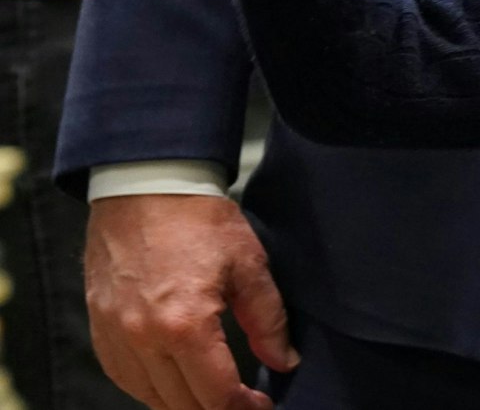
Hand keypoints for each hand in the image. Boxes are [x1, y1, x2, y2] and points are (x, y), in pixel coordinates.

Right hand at [85, 194, 298, 409]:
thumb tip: (283, 361)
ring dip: (183, 405)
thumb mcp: (250, 265)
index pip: (216, 394)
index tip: (261, 407)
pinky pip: (124, 377)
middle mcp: (143, 338)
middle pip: (182, 404)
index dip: (244, 409)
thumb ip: (268, 321)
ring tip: (212, 399)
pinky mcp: (100, 327)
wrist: (145, 187)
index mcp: (184, 325)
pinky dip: (150, 388)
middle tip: (242, 404)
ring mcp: (116, 335)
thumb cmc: (199, 220)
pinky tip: (173, 384)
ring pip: (150, 397)